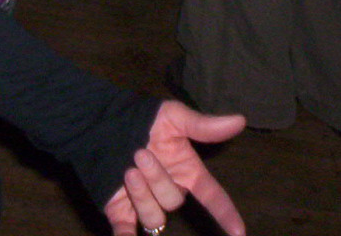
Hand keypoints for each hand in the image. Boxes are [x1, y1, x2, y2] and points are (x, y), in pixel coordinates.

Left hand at [103, 100, 246, 235]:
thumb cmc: (142, 117)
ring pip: (153, 217)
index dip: (226, 214)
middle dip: (158, 179)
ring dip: (142, 197)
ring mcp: (144, 202)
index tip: (239, 232)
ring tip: (127, 172)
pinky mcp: (119, 210)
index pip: (212, 196)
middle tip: (140, 154)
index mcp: (186, 170)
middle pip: (174, 201)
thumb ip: (203, 126)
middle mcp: (167, 190)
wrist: (101, 120)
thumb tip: (240, 120)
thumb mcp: (173, 117)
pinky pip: (126, 232)